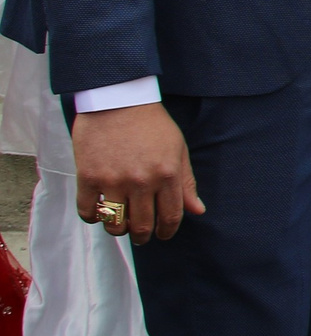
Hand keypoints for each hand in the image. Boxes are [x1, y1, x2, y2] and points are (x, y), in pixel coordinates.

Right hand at [73, 102, 203, 240]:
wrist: (118, 100)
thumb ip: (187, 183)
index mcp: (167, 175)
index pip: (170, 217)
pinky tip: (98, 213)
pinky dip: (92, 218)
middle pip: (142, 226)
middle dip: (143, 236)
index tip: (163, 235)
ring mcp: (114, 181)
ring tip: (120, 225)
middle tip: (141, 235)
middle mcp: (141, 182)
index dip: (167, 232)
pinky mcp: (88, 177)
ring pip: (115, 223)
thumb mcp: (178, 149)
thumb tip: (197, 211)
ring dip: (118, 230)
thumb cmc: (152, 124)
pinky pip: (88, 211)